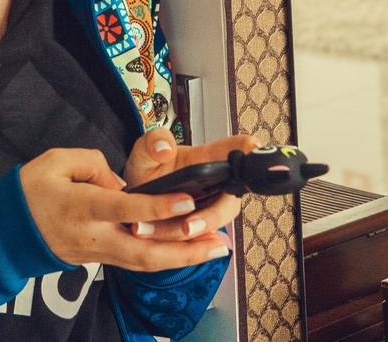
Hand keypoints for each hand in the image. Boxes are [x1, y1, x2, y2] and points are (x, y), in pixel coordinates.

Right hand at [18, 146, 242, 271]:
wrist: (6, 233)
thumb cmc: (28, 192)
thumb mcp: (53, 161)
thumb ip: (92, 163)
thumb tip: (120, 182)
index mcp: (81, 207)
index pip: (125, 208)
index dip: (157, 207)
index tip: (187, 201)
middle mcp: (93, 236)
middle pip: (145, 251)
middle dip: (186, 249)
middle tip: (219, 243)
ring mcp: (97, 253)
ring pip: (146, 262)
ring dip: (184, 258)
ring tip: (216, 250)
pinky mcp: (100, 259)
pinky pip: (137, 261)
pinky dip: (166, 257)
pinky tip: (187, 251)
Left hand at [122, 130, 259, 243]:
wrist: (136, 198)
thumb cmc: (147, 170)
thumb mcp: (144, 151)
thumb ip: (153, 142)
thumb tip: (165, 148)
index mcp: (205, 159)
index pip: (232, 150)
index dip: (247, 149)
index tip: (252, 147)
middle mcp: (216, 184)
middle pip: (228, 200)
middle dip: (212, 215)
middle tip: (189, 224)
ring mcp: (211, 208)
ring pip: (215, 224)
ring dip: (197, 232)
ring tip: (178, 231)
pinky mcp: (202, 230)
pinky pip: (203, 241)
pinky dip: (188, 246)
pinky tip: (172, 246)